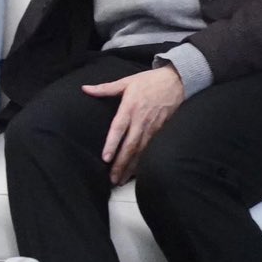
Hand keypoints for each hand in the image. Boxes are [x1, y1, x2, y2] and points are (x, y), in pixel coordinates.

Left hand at [81, 65, 184, 184]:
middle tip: (112, 178)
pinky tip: (136, 173)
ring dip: (131, 167)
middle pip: (130, 145)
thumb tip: (85, 89)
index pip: (119, 128)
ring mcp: (152, 127)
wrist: (177, 81)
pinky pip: (151, 150)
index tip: (106, 158)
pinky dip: (143, 162)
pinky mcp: (161, 131)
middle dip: (121, 163)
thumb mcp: (126, 82)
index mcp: (130, 107)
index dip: (112, 143)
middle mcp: (141, 120)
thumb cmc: (149, 81)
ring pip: (141, 151)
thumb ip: (105, 88)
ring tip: (121, 180)